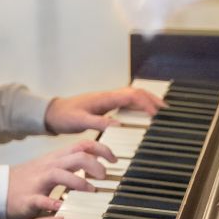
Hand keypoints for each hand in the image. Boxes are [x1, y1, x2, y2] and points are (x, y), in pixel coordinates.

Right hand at [7, 140, 115, 218]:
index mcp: (56, 158)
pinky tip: (62, 206)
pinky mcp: (29, 198)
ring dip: (79, 181)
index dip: (102, 150)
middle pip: (76, 156)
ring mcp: (38, 181)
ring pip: (61, 174)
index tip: (114, 160)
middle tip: (105, 177)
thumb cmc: (27, 180)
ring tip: (91, 190)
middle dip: (95, 164)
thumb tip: (95, 165)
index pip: (83, 145)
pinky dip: (53, 202)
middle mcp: (49, 166)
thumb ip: (70, 164)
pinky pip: (42, 199)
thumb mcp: (50, 166)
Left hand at [44, 87, 164, 133]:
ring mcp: (107, 100)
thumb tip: (118, 125)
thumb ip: (98, 122)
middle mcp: (108, 97)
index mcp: (104, 98)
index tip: (156, 114)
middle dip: (152, 99)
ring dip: (147, 101)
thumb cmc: (65, 116)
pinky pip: (126, 103)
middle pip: (135, 93)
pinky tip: (143, 114)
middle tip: (166, 110)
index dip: (145, 103)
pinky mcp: (105, 106)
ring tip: (161, 111)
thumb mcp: (80, 121)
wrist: (52, 113)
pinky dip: (138, 106)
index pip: (130, 96)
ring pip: (132, 97)